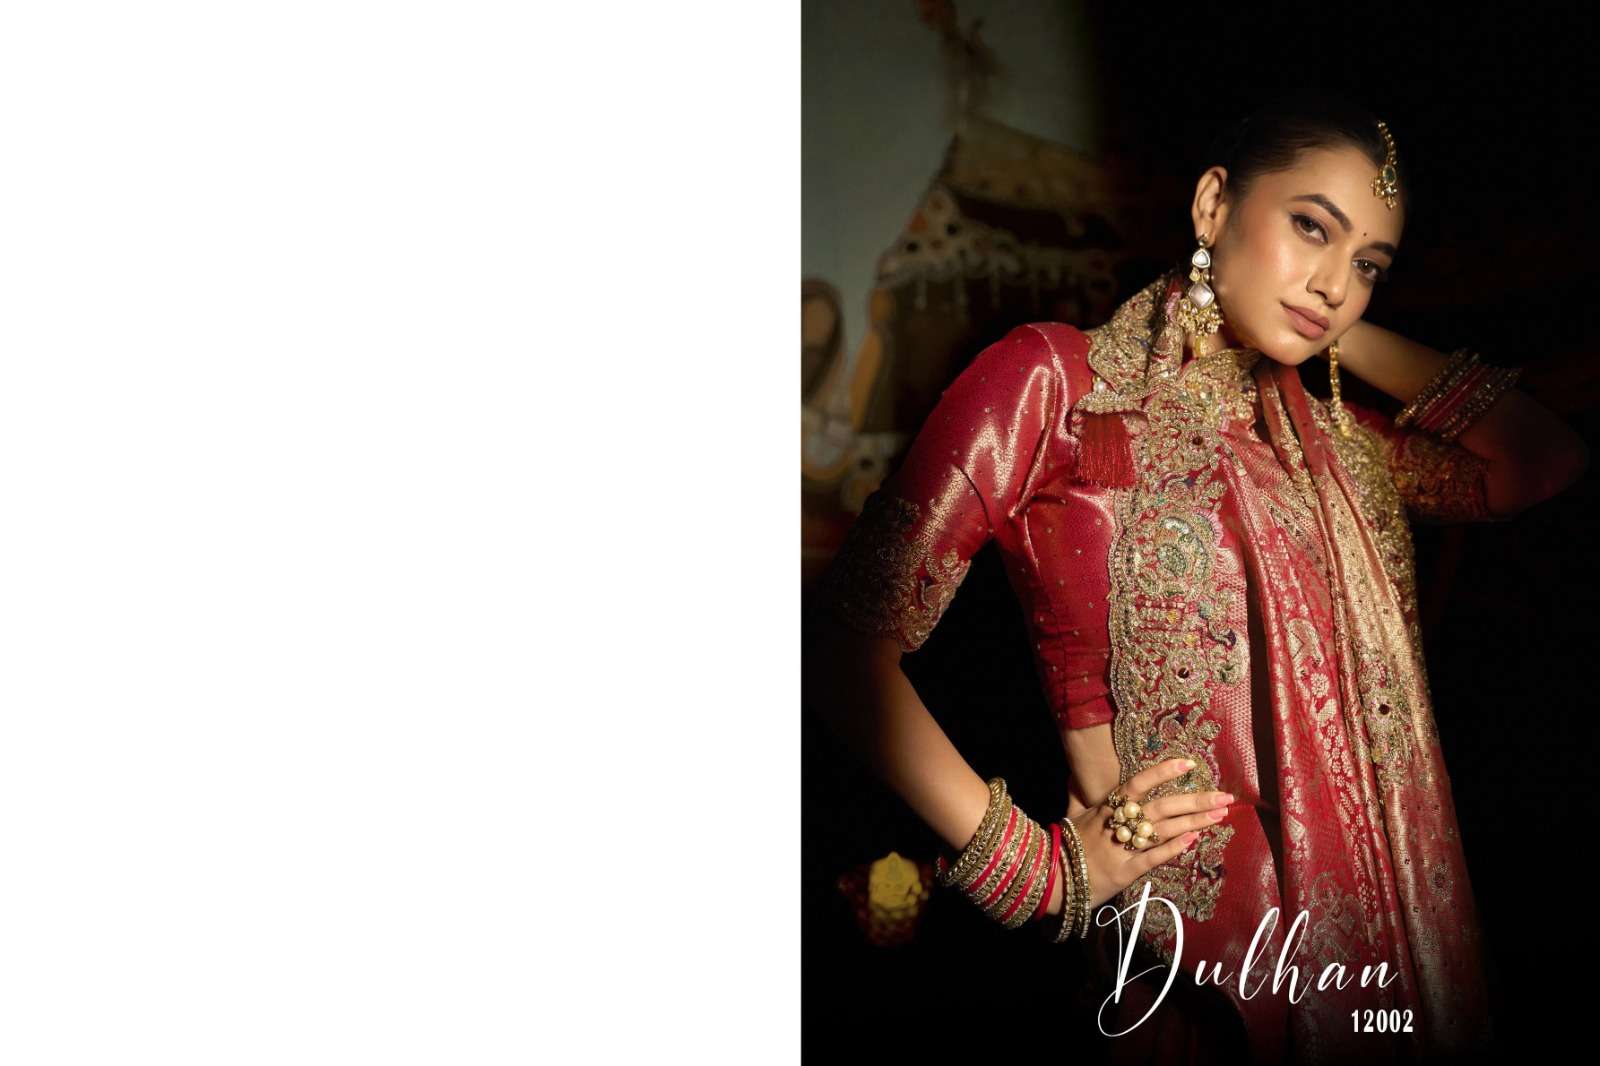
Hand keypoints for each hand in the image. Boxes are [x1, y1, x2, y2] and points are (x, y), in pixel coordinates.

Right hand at [1067, 757, 1233, 910]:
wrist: (1051, 878)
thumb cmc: (1064, 846)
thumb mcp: (1071, 816)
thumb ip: (1077, 796)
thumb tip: (1076, 775)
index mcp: (1104, 808)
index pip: (1137, 783)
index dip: (1163, 772)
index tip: (1190, 764)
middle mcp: (1116, 824)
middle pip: (1160, 806)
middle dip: (1194, 800)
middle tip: (1223, 796)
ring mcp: (1121, 847)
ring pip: (1162, 830)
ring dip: (1193, 821)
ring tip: (1219, 814)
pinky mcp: (1124, 871)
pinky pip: (1152, 857)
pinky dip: (1173, 848)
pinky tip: (1194, 840)